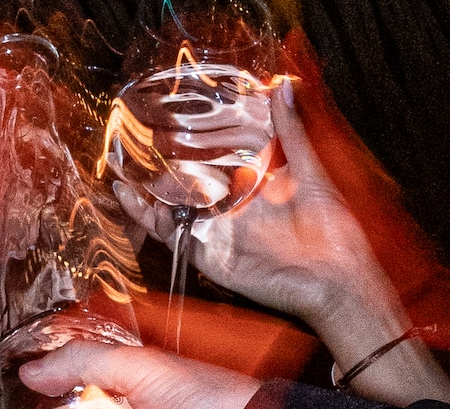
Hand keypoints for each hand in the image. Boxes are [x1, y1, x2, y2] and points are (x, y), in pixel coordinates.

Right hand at [113, 82, 398, 333]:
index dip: (195, 137)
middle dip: (159, 161)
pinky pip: (170, 233)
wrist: (332, 280)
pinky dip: (146, 215)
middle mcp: (230, 205)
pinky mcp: (207, 251)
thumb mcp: (310, 171)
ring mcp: (216, 228)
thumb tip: (281, 87)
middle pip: (187, 179)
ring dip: (144, 186)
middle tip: (131, 134)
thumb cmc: (332, 229)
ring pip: (170, 204)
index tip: (172, 112)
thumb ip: (291, 133)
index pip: (218, 155)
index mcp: (254, 183)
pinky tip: (126, 194)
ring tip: (117, 160)